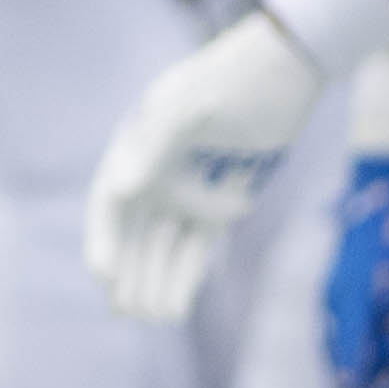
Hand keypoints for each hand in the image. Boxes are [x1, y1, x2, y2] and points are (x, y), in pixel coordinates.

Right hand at [82, 10, 319, 325]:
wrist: (285, 70)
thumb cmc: (231, 79)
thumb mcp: (190, 106)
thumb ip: (155, 147)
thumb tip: (122, 190)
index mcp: (136, 150)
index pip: (110, 204)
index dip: (103, 240)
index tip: (103, 274)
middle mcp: (157, 176)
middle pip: (134, 235)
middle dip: (128, 273)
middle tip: (125, 311)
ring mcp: (190, 192)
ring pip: (166, 247)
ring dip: (156, 281)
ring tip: (152, 318)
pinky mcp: (225, 204)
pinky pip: (200, 247)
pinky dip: (188, 275)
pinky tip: (178, 304)